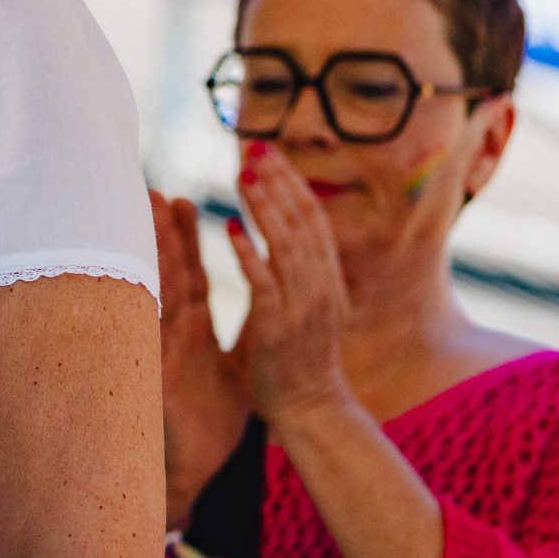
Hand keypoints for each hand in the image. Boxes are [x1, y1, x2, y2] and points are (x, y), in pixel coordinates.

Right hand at [149, 192, 249, 529]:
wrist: (195, 471)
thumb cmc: (210, 426)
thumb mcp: (232, 371)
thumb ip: (239, 339)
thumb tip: (260, 310)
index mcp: (194, 331)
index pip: (190, 274)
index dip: (185, 238)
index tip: (179, 200)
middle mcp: (174, 333)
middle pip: (170, 273)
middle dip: (163, 232)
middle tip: (153, 191)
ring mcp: (163, 351)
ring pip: (156, 292)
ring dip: (151, 254)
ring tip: (144, 218)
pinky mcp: (158, 374)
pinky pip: (152, 332)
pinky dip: (148, 302)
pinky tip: (143, 274)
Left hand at [226, 142, 353, 428]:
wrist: (310, 409)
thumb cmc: (299, 358)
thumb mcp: (309, 305)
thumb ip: (300, 269)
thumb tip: (288, 232)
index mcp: (327, 279)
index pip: (313, 219)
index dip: (292, 183)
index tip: (269, 152)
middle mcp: (320, 287)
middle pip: (302, 223)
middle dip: (279, 183)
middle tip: (254, 148)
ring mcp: (302, 307)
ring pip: (286, 247)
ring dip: (265, 208)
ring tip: (244, 176)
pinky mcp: (279, 329)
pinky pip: (264, 286)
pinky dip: (250, 255)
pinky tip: (231, 230)